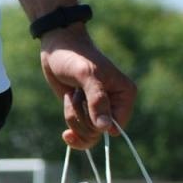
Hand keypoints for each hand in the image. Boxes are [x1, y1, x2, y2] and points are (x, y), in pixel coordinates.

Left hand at [39, 27, 136, 148]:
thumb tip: (105, 128)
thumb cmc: (74, 56)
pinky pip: (80, 133)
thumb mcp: (86, 75)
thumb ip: (96, 100)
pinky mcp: (85, 112)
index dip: (98, 123)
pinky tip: (65, 134)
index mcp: (125, 94)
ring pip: (88, 134)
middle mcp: (115, 105)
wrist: (57, 49)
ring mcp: (99, 110)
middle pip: (100, 133)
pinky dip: (72, 129)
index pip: (116, 126)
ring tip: (70, 96)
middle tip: (75, 95)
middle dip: (81, 119)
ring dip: (73, 118)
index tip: (86, 104)